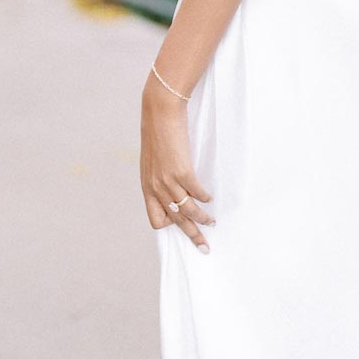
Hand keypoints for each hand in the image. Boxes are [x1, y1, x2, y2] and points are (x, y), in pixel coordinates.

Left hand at [140, 79, 213, 250]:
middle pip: (175, 221)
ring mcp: (168, 180)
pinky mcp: (182, 170)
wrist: (159, 112)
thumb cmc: (157, 132)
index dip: (170, 226)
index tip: (182, 226)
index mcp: (147, 186)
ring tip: (212, 222)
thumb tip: (171, 185)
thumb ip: (159, 175)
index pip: (156, 219)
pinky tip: (210, 198)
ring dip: (202, 219)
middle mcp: (155, 188)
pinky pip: (196, 192)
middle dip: (191, 235)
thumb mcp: (152, 159)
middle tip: (204, 247)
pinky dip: (205, 198)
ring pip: (187, 211)